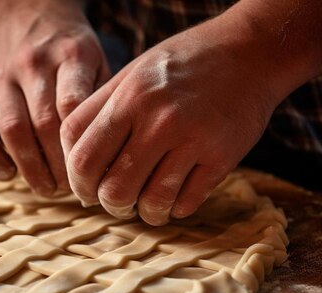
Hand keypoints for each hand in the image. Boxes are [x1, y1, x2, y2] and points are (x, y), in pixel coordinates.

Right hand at [0, 0, 109, 195]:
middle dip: (58, 164)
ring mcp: (1, 76)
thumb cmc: (69, 46)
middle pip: (44, 123)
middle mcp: (33, 64)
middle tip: (71, 188)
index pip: (72, 105)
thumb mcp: (95, 58)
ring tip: (46, 189)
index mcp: (69, 54)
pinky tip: (7, 174)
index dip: (80, 144)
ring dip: (29, 167)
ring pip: (12, 129)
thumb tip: (111, 153)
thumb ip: (100, 98)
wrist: (26, 10)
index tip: (92, 169)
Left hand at [60, 19, 281, 224]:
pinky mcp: (222, 157)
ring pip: (151, 203)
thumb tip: (72, 162)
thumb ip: (97, 112)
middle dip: (110, 205)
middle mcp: (157, 121)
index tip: (87, 188)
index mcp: (127, 100)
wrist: (249, 51)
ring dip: (145, 212)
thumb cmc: (181, 65)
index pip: (81, 160)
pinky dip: (175, 208)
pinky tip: (176, 196)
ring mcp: (192, 140)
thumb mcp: (131, 75)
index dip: (78, 184)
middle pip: (113, 190)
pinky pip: (187, 202)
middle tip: (118, 201)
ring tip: (148, 204)